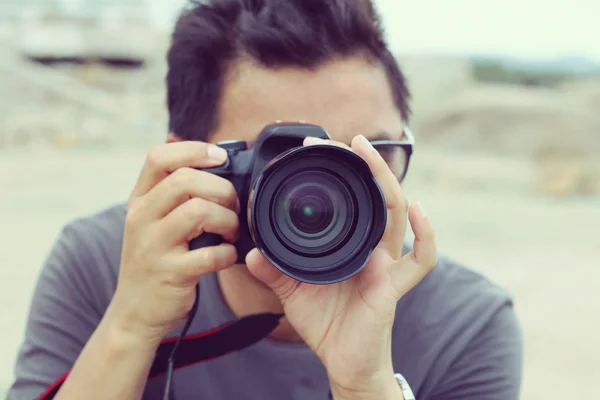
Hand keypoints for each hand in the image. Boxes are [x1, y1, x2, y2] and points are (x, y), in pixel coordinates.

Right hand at [107, 141, 239, 345]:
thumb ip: (177, 196)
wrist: (134, 313)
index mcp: (139, 200)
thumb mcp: (154, 222)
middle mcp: (141, 218)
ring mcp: (153, 247)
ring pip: (198, 212)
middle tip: (233, 207)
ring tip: (232, 232)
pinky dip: (227, 253)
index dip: (193, 150)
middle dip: (222, 189)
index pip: (158, 158)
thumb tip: (223, 168)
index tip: (220, 157)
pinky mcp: (169, 274)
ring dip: (228, 220)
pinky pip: (209, 254)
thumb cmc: (156, 260)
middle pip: (185, 181)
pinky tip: (226, 257)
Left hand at [246, 134, 436, 398]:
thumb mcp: (292, 292)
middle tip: (350, 141)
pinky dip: (426, 234)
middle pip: (379, 196)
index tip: (320, 151)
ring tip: (371, 154)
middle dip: (368, 166)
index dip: (343, 175)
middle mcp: (373, 248)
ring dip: (387, 181)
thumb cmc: (326, 323)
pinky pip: (421, 259)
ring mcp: (386, 264)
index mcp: (351, 245)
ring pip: (396, 214)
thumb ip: (273, 272)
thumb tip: (250, 253)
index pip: (354, 201)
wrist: (344, 361)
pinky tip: (417, 210)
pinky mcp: (393, 286)